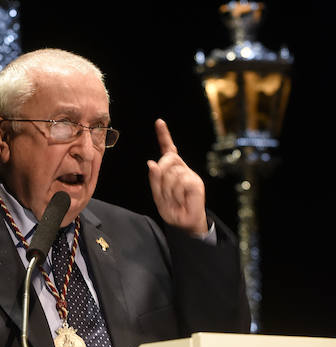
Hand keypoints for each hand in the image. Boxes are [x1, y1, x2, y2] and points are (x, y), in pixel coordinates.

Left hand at [147, 119, 207, 237]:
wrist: (186, 224)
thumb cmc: (172, 210)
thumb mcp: (158, 196)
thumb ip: (154, 180)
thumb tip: (151, 163)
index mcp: (173, 170)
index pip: (168, 150)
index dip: (164, 136)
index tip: (159, 122)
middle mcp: (183, 169)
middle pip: (167, 160)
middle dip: (161, 176)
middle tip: (166, 194)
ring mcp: (190, 175)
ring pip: (172, 173)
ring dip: (168, 189)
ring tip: (175, 200)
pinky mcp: (196, 183)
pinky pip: (181, 181)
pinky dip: (177, 193)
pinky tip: (182, 200)